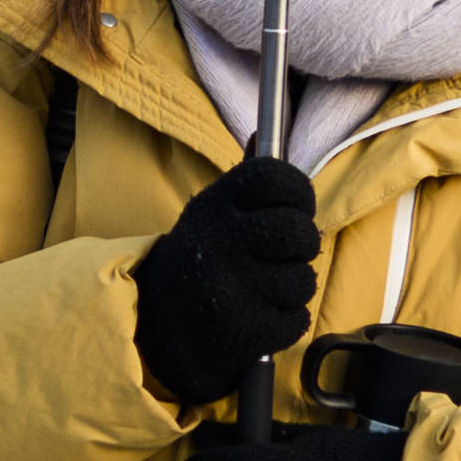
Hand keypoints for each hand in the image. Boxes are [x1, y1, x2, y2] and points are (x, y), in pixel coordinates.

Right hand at [128, 156, 320, 409]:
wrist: (157, 327)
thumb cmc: (200, 261)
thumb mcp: (209, 214)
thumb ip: (242, 181)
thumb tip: (265, 130)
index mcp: (213, 207)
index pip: (274, 176)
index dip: (297, 190)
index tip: (295, 206)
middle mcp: (219, 242)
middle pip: (298, 231)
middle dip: (303, 244)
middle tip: (286, 252)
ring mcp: (231, 288)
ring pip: (303, 279)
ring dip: (294, 286)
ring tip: (267, 286)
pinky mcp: (243, 330)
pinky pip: (298, 318)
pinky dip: (287, 320)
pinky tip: (261, 314)